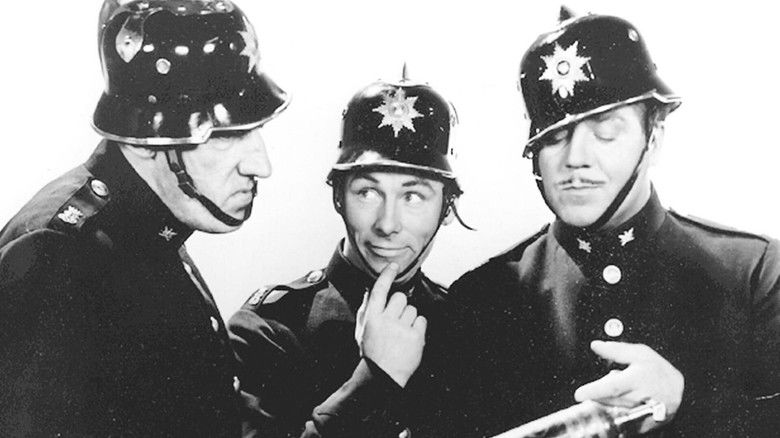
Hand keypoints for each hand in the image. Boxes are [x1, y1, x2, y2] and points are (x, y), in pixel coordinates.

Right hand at [354, 263, 426, 386]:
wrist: (382, 376)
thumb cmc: (371, 352)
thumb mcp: (361, 330)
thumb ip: (366, 309)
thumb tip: (371, 290)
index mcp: (372, 318)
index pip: (379, 290)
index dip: (387, 275)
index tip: (394, 266)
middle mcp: (386, 321)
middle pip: (400, 297)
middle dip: (400, 305)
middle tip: (396, 319)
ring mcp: (402, 329)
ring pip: (412, 309)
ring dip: (409, 318)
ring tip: (402, 333)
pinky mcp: (416, 337)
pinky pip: (421, 320)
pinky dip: (418, 327)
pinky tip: (410, 338)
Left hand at [574, 341, 683, 433]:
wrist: (681, 390)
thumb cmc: (660, 370)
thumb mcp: (640, 353)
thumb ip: (616, 350)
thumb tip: (596, 346)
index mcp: (638, 379)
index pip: (613, 387)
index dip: (595, 390)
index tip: (579, 394)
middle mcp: (641, 398)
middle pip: (611, 401)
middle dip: (597, 396)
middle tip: (591, 391)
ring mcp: (643, 413)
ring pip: (615, 411)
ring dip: (606, 404)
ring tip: (606, 395)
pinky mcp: (643, 424)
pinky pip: (623, 420)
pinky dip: (615, 413)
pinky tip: (617, 405)